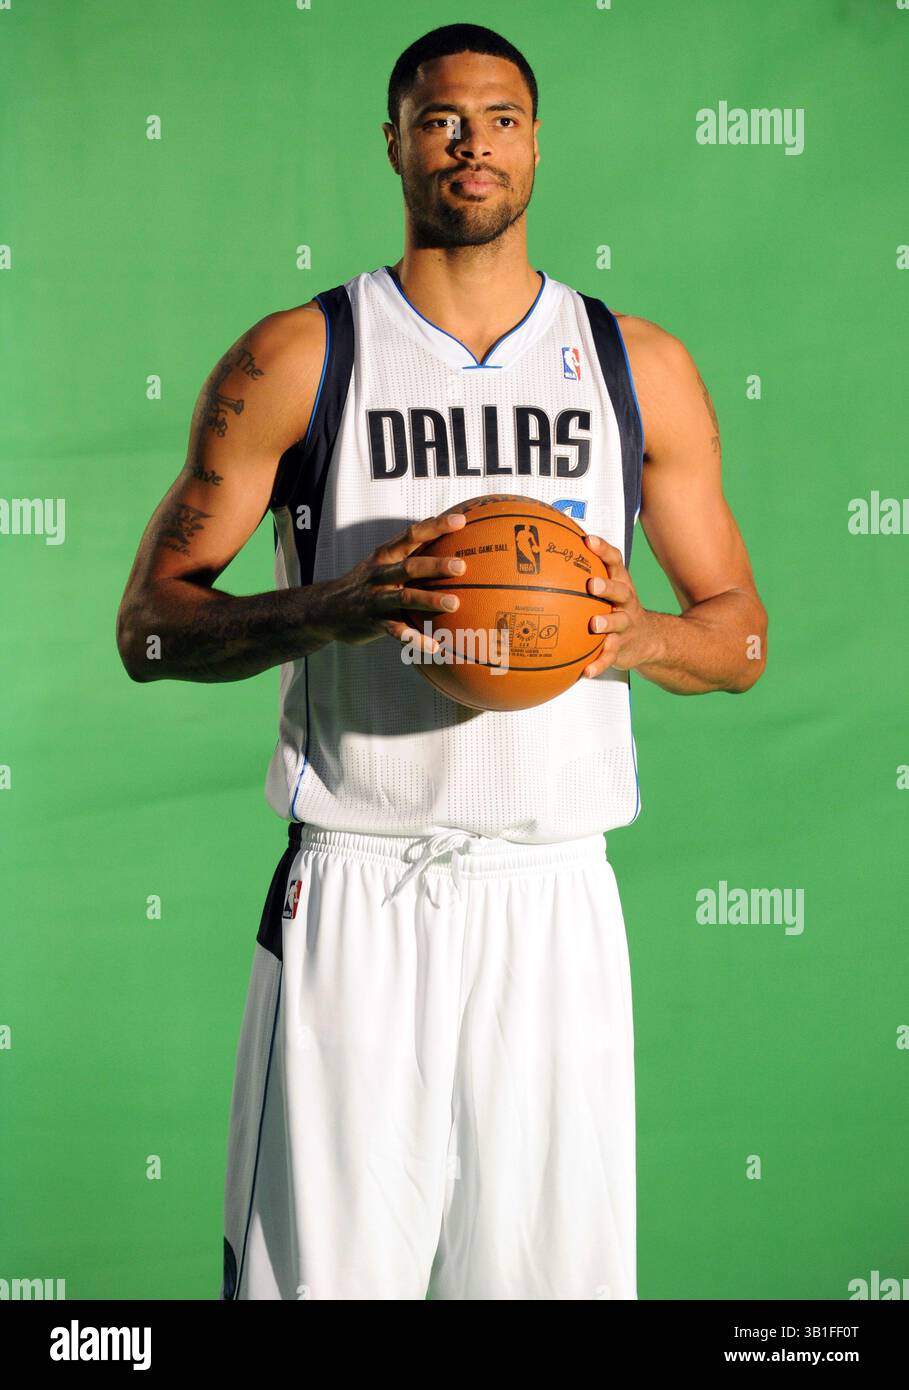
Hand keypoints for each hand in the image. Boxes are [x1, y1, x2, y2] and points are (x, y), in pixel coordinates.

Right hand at [308, 511, 466, 651]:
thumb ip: (408, 551)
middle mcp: (380, 574)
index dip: (435, 527)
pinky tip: (434, 646)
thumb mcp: (380, 562)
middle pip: (410, 566)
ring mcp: (376, 599)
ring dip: (430, 600)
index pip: (411, 535)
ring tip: (454, 604)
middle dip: (435, 565)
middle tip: (461, 566)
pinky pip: (397, 631)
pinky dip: (415, 639)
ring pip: (404, 598)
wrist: (327, 608)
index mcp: (385, 555)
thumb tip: (444, 535)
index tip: (459, 521)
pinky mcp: (374, 623)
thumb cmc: (366, 582)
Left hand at [582, 535, 657, 677]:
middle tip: (591, 584)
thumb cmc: (617, 609)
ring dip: (607, 624)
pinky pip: (610, 656)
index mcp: (620, 583)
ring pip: (618, 623)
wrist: (649, 639)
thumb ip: (583, 575)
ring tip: (594, 625)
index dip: (603, 550)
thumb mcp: (608, 590)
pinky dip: (599, 663)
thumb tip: (544, 559)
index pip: (614, 561)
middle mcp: (626, 602)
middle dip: (607, 586)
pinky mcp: (623, 648)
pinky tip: (586, 671)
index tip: (588, 540)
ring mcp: (626, 625)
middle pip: (620, 590)